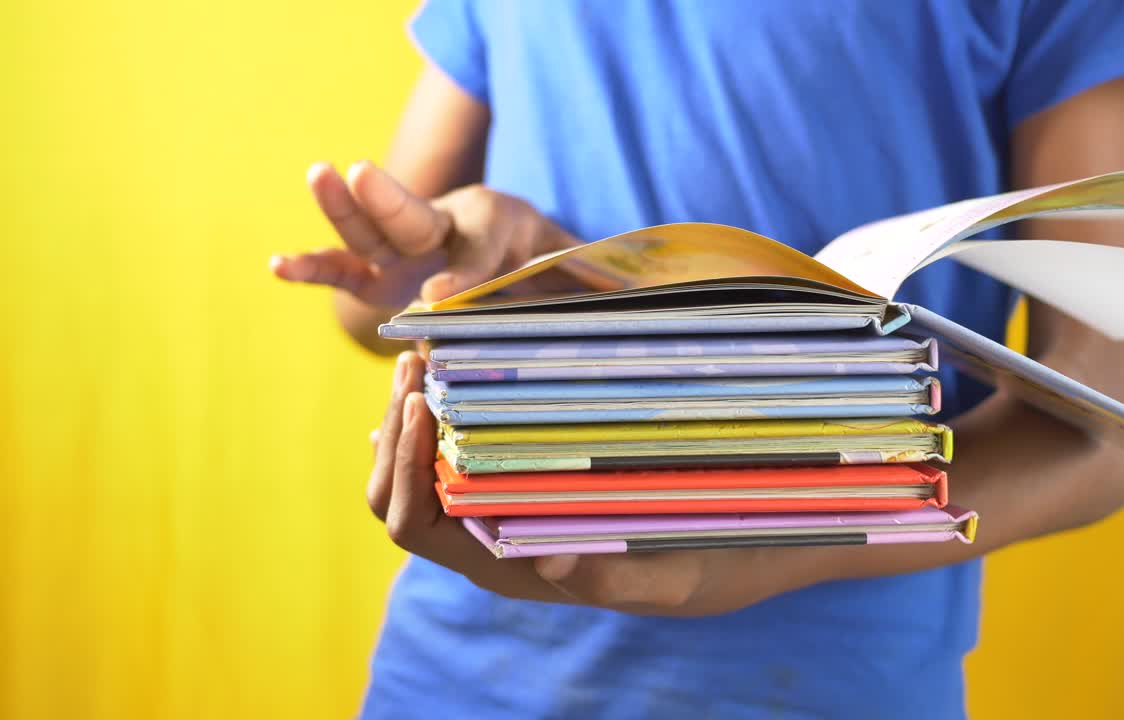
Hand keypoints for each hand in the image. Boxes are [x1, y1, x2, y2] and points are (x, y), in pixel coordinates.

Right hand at [271, 161, 581, 308]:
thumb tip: (548, 297)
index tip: (438, 298)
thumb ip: (564, 278)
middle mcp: (441, 228)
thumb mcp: (563, 264)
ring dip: (341, 208)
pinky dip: (311, 268)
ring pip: (368, 231)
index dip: (463, 271)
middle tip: (358, 172)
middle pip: (411, 216)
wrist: (516, 257)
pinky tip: (278, 265)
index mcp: (495, 221)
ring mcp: (403, 253)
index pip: (479, 245)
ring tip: (316, 176)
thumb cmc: (542, 261)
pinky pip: (342, 270)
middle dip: (386, 198)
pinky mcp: (378, 276)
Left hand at [369, 351, 794, 616]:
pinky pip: (451, 455)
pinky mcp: (518, 483)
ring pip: (418, 472)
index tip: (424, 402)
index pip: (417, 526)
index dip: (406, 466)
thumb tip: (545, 560)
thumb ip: (610, 577)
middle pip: (398, 496)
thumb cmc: (698, 566)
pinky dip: (438, 417)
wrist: (726, 558)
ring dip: (411, 417)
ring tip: (423, 358)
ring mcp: (497, 514)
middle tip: (415, 362)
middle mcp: (488, 544)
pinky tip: (444, 378)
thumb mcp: (669, 578)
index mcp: (507, 569)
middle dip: (397, 430)